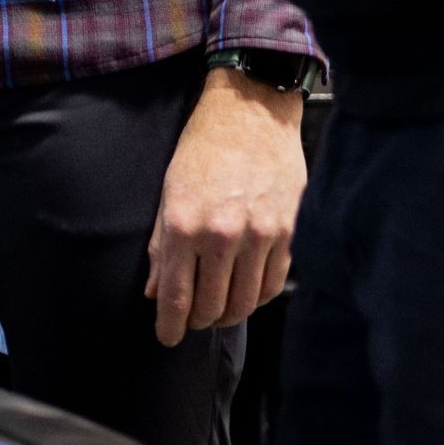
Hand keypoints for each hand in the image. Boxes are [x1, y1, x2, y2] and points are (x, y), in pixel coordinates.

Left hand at [145, 65, 306, 347]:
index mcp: (184, 223)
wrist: (252, 108)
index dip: (170, 327)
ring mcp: (258, 235)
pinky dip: (257, 297)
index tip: (167, 336)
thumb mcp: (170, 189)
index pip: (176, 298)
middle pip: (210, 308)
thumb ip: (160, 245)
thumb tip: (156, 292)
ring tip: (220, 307)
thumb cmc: (205, 145)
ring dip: (228, 314)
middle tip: (194, 317)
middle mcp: (221, 234)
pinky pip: (272, 286)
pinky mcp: (287, 232)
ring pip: (243, 304)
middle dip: (198, 320)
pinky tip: (247, 290)